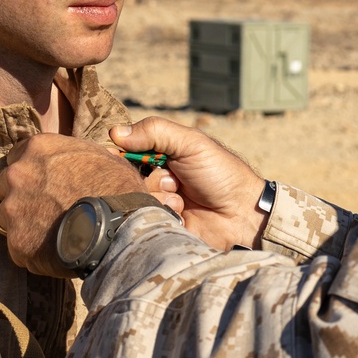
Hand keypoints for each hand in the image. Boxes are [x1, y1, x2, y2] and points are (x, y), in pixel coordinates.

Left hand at [0, 135, 178, 275]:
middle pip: (5, 187)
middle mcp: (17, 175)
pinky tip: (54, 253)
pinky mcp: (17, 243)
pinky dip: (32, 251)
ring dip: (22, 225)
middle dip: (21, 197)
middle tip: (44, 210)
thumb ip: (81, 157)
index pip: (17, 156)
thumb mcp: (105, 159)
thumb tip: (89, 162)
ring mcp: (13, 210)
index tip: (42, 183)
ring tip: (49, 235)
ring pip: (5, 218)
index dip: (31, 171)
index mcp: (37, 148)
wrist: (119, 229)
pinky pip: (19, 248)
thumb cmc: (119, 190)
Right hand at [110, 118, 267, 250]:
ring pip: (135, 200)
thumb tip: (115, 133)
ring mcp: (157, 203)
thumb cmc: (221, 174)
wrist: (242, 215)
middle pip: (128, 178)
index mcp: (160, 155)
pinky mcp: (160, 226)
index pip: (126, 152)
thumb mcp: (191, 143)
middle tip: (174, 182)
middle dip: (152, 179)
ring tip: (182, 201)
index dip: (124, 155)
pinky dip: (163, 215)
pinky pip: (144, 221)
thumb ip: (155, 132)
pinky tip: (182, 216)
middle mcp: (155, 179)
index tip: (131, 158)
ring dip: (159, 199)